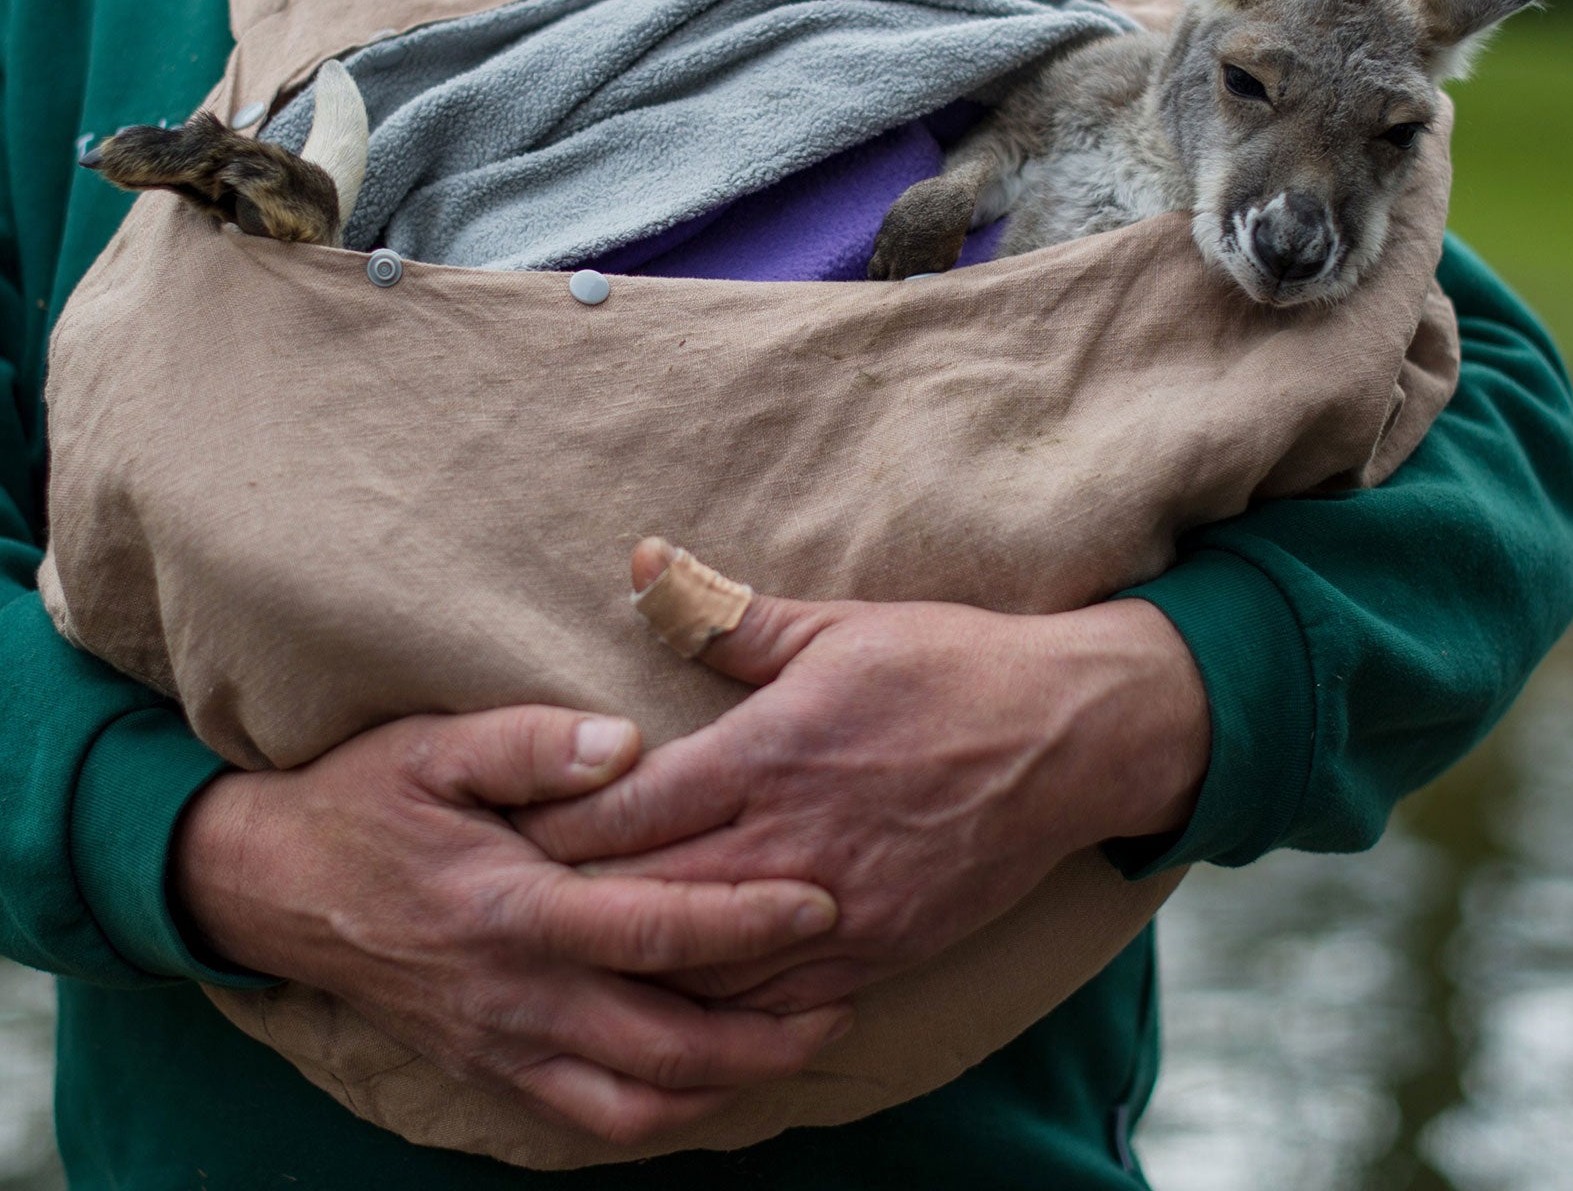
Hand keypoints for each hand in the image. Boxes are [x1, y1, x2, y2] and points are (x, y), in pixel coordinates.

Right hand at [170, 706, 849, 1145]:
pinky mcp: (490, 1068)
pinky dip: (664, 1113)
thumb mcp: (436, 747)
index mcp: (512, 908)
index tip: (822, 902)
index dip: (747, 923)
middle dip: (770, 1032)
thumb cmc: (363, 801)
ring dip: (730, 1085)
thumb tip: (626, 742)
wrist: (270, 887)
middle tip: (845, 996)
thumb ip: (533, 743)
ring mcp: (501, 1044)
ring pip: (639, 1104)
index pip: (655, 932)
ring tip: (800, 1045)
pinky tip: (714, 1081)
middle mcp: (514, 995)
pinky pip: (592, 1119)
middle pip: (668, 1044)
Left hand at [518, 559, 1209, 1016]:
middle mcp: (791, 843)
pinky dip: (719, 1008)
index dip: (552, 825)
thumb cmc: (948, 667)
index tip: (499, 827)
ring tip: (575, 961)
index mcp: (766, 754)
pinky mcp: (880, 952)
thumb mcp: (834, 625)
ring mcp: (836, 910)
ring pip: (703, 969)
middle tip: (510, 905)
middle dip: (572, 906)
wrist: (1073, 737)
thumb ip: (724, 614)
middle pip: (647, 899)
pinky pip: (778, 1005)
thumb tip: (643, 563)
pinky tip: (679, 1001)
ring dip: (636, 967)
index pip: (625, 810)